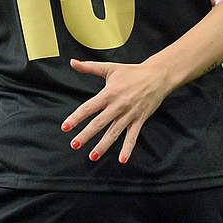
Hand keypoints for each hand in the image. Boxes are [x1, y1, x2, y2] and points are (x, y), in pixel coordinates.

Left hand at [61, 59, 175, 164]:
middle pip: (99, 123)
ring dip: (103, 146)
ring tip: (92, 156)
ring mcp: (129, 114)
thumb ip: (89, 67)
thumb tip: (72, 62)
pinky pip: (132, 137)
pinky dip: (128, 148)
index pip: (88, 107)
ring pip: (114, 133)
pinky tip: (122, 160)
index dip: (76, 117)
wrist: (157, 76)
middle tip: (74, 145)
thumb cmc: (132, 72)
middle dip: (86, 135)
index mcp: (109, 93)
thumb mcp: (110, 68)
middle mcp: (118, 106)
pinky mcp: (139, 120)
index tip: (65, 127)